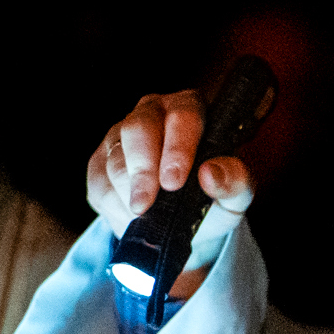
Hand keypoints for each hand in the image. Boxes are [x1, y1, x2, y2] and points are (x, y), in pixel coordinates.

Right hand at [86, 89, 253, 289]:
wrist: (184, 222)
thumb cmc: (214, 198)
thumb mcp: (235, 195)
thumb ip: (234, 182)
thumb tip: (211, 174)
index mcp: (191, 111)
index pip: (182, 116)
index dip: (176, 149)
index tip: (173, 183)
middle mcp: (153, 113)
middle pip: (137, 129)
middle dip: (142, 172)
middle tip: (145, 206)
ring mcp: (121, 133)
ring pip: (115, 157)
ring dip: (127, 194)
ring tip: (144, 219)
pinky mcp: (100, 158)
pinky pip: (98, 179)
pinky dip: (113, 204)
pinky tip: (130, 217)